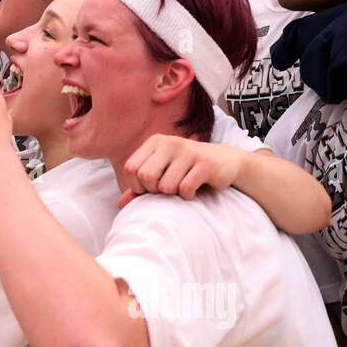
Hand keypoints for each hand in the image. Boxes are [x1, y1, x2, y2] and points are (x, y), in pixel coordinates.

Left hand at [117, 135, 247, 208]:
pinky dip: (188, 196)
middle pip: (146, 176)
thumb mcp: (162, 172)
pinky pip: (185, 188)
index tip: (150, 189)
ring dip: (173, 194)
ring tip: (182, 186)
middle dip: (154, 190)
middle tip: (166, 190)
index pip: (131, 168)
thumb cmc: (187, 169)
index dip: (137, 185)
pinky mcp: (205, 164)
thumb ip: (140, 186)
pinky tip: (194, 189)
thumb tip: (120, 204)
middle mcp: (170, 143)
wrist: (226, 161)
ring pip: (166, 186)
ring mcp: (188, 151)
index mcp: (155, 142)